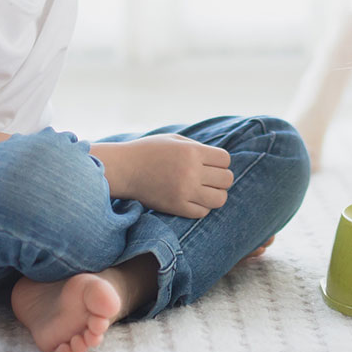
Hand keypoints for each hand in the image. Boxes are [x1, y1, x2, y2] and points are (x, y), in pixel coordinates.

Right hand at [101, 134, 232, 218]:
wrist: (124, 169)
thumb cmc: (150, 151)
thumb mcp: (175, 139)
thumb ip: (198, 147)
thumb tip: (221, 160)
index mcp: (192, 151)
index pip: (225, 160)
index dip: (220, 162)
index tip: (209, 164)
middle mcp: (191, 171)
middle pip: (227, 179)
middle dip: (220, 178)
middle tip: (208, 178)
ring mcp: (184, 191)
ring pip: (220, 199)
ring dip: (215, 194)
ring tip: (204, 190)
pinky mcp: (177, 207)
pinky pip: (203, 212)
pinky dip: (202, 207)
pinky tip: (192, 199)